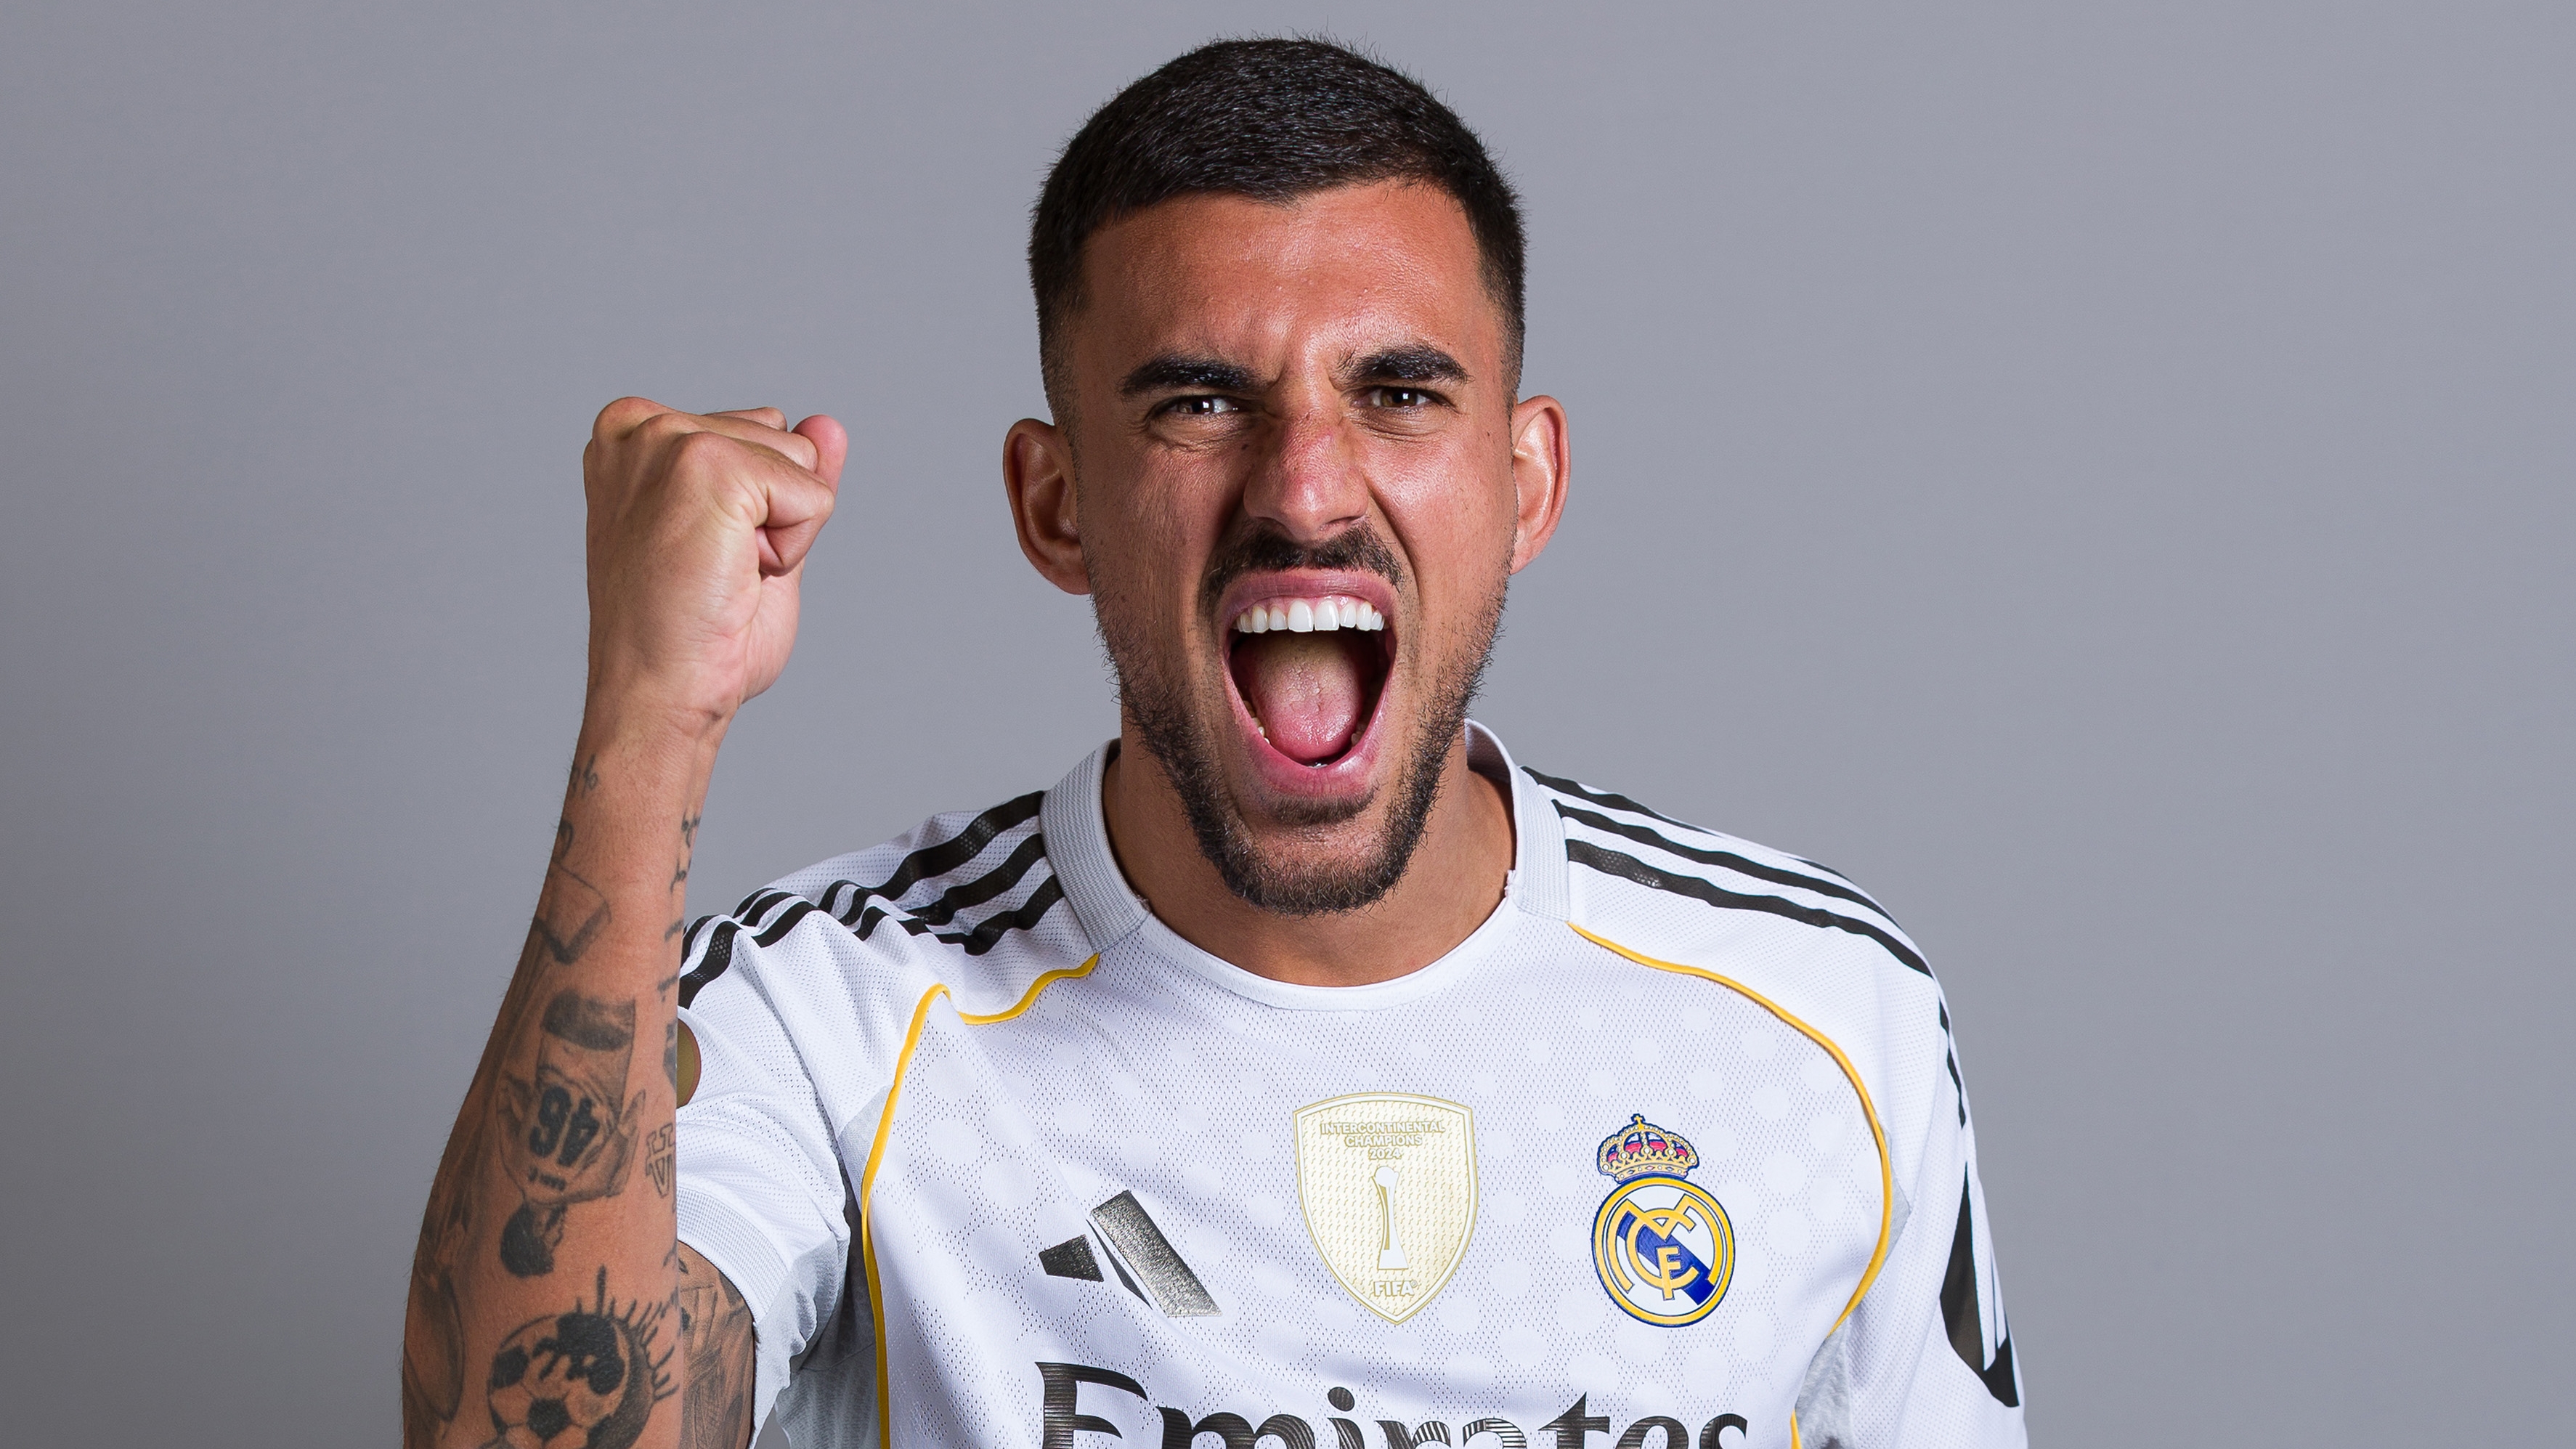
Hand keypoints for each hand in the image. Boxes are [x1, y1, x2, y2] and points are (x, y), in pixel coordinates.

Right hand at [580, 399, 846, 735]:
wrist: (661, 692)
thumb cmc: (691, 634)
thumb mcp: (753, 537)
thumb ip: (788, 475)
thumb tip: (828, 425)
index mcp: (634, 435)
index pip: (757, 431)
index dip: (756, 507)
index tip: (701, 554)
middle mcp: (640, 425)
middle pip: (782, 438)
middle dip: (771, 512)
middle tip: (712, 571)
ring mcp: (668, 439)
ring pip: (801, 460)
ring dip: (782, 532)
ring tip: (718, 573)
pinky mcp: (706, 463)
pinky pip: (812, 495)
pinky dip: (793, 548)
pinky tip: (735, 575)